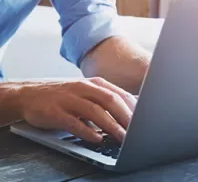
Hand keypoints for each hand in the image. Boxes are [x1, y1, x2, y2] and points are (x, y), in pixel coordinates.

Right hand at [13, 77, 135, 142]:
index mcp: (94, 83)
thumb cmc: (63, 96)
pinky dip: (87, 131)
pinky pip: (74, 123)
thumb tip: (131, 112)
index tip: (145, 120)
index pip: (119, 94)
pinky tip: (97, 139)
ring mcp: (69, 99)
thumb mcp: (87, 93)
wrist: (27, 95)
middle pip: (110, 100)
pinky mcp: (55, 112)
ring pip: (95, 111)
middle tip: (137, 131)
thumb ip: (106, 100)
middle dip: (126, 117)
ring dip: (111, 126)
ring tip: (122, 138)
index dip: (133, 108)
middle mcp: (83, 88)